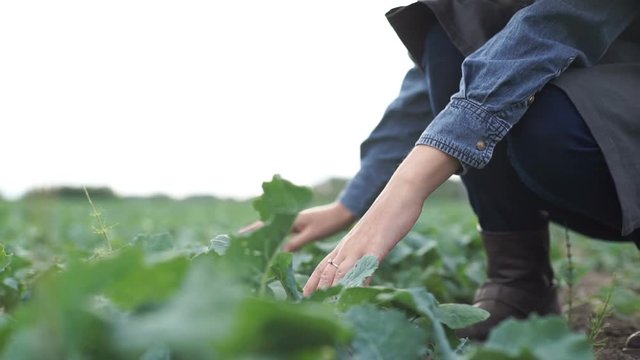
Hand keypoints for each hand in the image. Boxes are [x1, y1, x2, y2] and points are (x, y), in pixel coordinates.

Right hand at [239, 202, 355, 251]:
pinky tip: (271, 243)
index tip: (237, 236)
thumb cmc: (329, 222)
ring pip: (273, 228)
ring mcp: (293, 220)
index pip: (266, 224)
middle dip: (252, 232)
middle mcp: (289, 218)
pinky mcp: (299, 224)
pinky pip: (281, 230)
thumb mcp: (312, 234)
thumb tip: (279, 252)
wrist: (343, 212)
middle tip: (238, 242)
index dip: (251, 230)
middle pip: (266, 225)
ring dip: (262, 234)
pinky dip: (273, 235)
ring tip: (249, 244)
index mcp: (290, 218)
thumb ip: (296, 242)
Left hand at [303, 146, 458, 295]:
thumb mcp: (369, 236)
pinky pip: (366, 267)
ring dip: (334, 292)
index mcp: (345, 244)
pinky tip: (356, 296)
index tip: (304, 298)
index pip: (322, 267)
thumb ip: (361, 253)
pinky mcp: (377, 246)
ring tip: (329, 309)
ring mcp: (361, 246)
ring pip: (342, 273)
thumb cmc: (386, 216)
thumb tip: (359, 268)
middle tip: (312, 310)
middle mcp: (348, 247)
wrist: (400, 193)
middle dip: (319, 293)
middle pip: (327, 273)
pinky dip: (359, 283)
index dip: (312, 283)